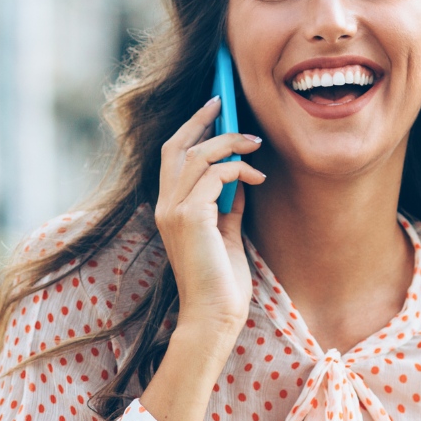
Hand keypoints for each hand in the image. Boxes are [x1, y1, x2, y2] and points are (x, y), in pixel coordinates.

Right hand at [142, 97, 265, 420]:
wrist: (215, 318)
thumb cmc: (222, 284)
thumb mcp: (227, 234)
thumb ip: (227, 205)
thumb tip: (240, 178)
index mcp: (169, 209)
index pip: (173, 157)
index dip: (191, 130)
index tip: (214, 110)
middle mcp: (164, 206)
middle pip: (177, 146)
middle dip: (202, 120)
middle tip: (226, 102)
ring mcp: (173, 211)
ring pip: (198, 155)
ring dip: (230, 143)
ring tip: (257, 144)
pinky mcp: (189, 217)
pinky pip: (214, 174)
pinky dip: (238, 169)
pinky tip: (257, 178)